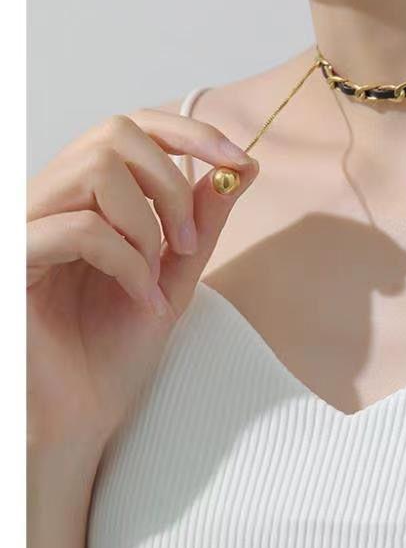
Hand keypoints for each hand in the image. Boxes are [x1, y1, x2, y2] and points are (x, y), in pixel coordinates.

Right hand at [27, 110, 258, 453]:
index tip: (239, 160)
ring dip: (146, 224)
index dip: (190, 132)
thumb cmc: (114, 351)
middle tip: (189, 240)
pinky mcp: (13, 260)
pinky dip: (126, 262)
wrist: (78, 419)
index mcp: (84, 199)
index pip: (131, 127)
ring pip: (94, 169)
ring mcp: (26, 226)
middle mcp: (50, 201)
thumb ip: (201, 222)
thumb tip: (240, 168)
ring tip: (155, 276)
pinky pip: (77, 229)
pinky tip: (140, 299)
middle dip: (171, 183)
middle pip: (114, 133)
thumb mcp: (175, 276)